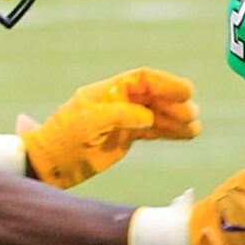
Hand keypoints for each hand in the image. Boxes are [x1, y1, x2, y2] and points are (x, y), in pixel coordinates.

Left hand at [20, 67, 199, 188]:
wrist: (50, 164)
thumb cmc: (64, 140)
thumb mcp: (89, 125)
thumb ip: (119, 116)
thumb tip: (148, 116)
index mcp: (108, 92)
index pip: (142, 80)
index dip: (166, 83)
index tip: (186, 92)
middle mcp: (118, 102)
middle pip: (153, 96)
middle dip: (174, 103)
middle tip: (191, 115)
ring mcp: (123, 119)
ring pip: (156, 114)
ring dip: (176, 120)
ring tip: (195, 128)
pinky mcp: (125, 137)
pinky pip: (152, 131)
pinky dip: (169, 132)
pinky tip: (186, 135)